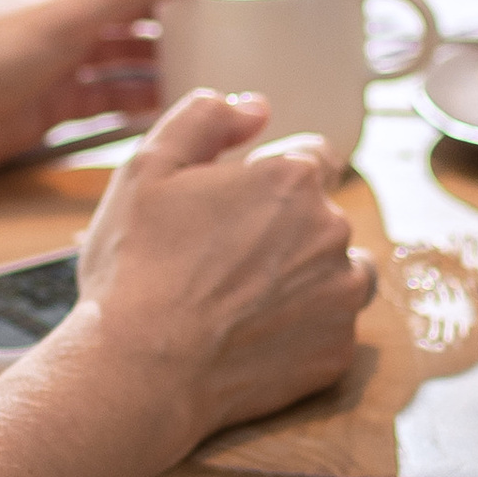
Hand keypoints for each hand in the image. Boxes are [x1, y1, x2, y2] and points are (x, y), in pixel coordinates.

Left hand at [0, 0, 202, 198]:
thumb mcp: (65, 14)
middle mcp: (62, 13)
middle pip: (135, 12)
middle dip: (179, 23)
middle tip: (233, 36)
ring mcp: (59, 60)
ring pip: (127, 58)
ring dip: (164, 66)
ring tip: (212, 76)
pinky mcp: (55, 103)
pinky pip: (111, 96)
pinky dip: (140, 101)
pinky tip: (173, 108)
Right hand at [69, 88, 373, 456]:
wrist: (140, 369)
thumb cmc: (137, 266)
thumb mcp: (148, 167)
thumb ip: (205, 118)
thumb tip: (256, 107)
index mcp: (291, 179)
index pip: (315, 156)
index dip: (272, 176)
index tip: (238, 203)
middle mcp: (332, 231)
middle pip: (322, 216)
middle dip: (284, 229)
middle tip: (221, 257)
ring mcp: (341, 296)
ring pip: (337, 271)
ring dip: (305, 276)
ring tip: (244, 298)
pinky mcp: (336, 352)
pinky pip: (330, 328)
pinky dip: (300, 329)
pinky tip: (251, 336)